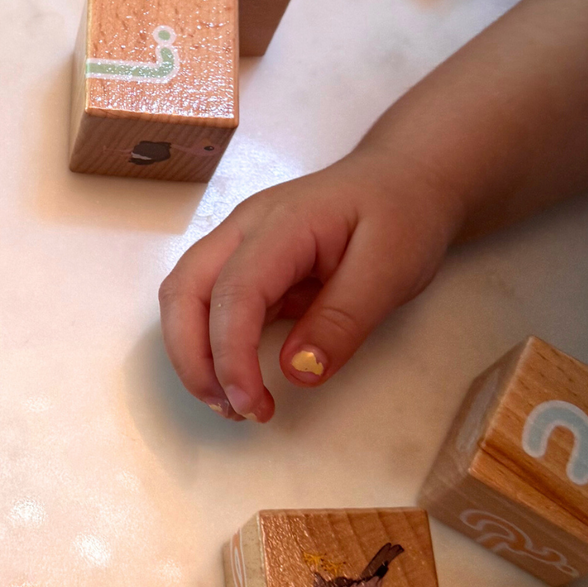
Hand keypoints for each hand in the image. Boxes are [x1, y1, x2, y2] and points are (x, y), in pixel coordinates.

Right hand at [158, 147, 461, 421]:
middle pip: (183, 291)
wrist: (404, 178)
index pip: (235, 290)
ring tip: (232, 401)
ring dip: (194, 353)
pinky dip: (211, 344)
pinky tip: (240, 375)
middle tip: (231, 408)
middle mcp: (244, 229)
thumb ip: (343, 319)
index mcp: (282, 224)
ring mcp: (238, 243)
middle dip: (192, 357)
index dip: (231, 354)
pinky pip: (208, 303)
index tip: (252, 403)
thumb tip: (299, 370)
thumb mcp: (392, 270)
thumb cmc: (401, 214)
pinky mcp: (244, 264)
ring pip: (184, 297)